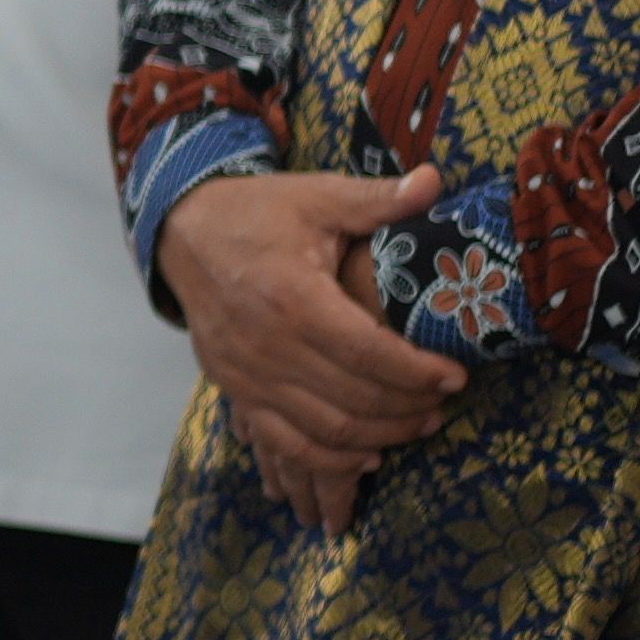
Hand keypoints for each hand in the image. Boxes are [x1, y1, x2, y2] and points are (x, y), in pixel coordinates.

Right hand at [169, 161, 461, 524]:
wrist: (183, 232)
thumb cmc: (257, 213)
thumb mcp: (318, 197)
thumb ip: (378, 198)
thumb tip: (435, 180)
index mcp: (292, 295)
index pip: (368, 352)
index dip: (418, 371)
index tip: (456, 376)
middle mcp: (266, 344)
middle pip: (353, 397)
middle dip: (409, 407)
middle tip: (445, 402)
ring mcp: (246, 374)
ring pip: (325, 428)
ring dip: (380, 436)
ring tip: (420, 424)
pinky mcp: (235, 390)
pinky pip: (285, 442)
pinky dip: (329, 458)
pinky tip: (367, 454)